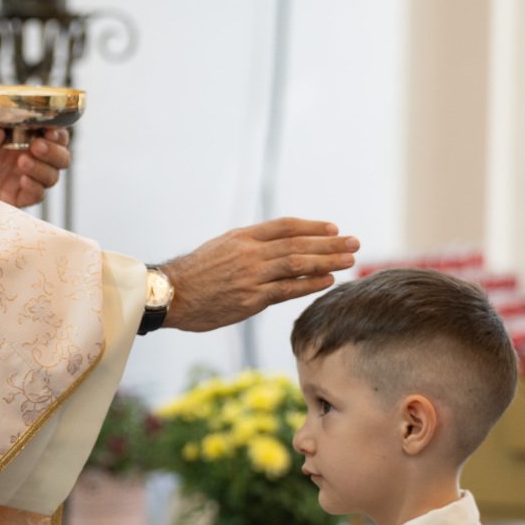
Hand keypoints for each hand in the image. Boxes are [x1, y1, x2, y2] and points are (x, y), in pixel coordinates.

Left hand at [0, 121, 69, 208]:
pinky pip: (36, 195)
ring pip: (52, 176)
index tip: (49, 129)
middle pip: (61, 157)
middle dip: (54, 151)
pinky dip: (35, 187)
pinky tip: (21, 179)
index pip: (52, 133)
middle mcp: (28, 155)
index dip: (58, 131)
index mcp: (22, 135)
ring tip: (22, 162)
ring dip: (43, 168)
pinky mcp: (15, 197)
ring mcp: (23, 178)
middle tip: (36, 146)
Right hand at [161, 218, 359, 331]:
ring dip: (327, 260)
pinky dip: (310, 283)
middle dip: (330, 242)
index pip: (286, 226)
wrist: (170, 294)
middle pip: (298, 243)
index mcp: (243, 236)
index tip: (333, 228)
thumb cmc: (194, 274)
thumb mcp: (221, 249)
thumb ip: (249, 248)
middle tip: (354, 242)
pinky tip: (328, 280)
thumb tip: (277, 250)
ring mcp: (251, 275)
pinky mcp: (250, 299)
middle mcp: (250, 252)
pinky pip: (287, 289)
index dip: (313, 226)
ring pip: (297, 263)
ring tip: (349, 260)